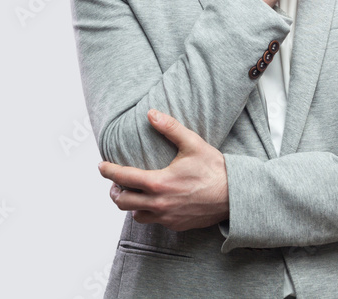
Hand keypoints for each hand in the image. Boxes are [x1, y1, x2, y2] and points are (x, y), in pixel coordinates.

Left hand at [97, 109, 228, 231]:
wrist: (235, 196)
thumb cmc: (214, 169)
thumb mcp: (192, 143)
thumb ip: (170, 128)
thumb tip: (151, 113)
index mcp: (159, 182)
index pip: (123, 177)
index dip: (108, 171)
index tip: (101, 166)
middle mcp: (159, 203)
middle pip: (122, 202)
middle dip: (115, 191)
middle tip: (115, 183)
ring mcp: (167, 217)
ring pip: (136, 216)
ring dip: (131, 205)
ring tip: (134, 193)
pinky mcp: (176, 225)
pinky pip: (154, 221)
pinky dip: (149, 212)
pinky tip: (155, 202)